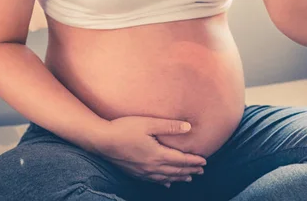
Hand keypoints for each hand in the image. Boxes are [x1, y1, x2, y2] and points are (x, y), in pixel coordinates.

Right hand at [92, 116, 206, 187]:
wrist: (102, 141)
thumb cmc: (124, 128)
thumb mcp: (148, 123)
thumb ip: (169, 126)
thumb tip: (188, 127)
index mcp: (158, 155)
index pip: (181, 160)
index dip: (194, 161)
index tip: (204, 161)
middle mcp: (152, 167)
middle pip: (175, 171)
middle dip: (190, 171)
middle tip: (201, 171)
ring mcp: (142, 172)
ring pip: (166, 178)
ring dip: (179, 177)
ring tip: (188, 178)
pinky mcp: (134, 173)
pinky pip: (153, 181)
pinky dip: (164, 182)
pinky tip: (167, 183)